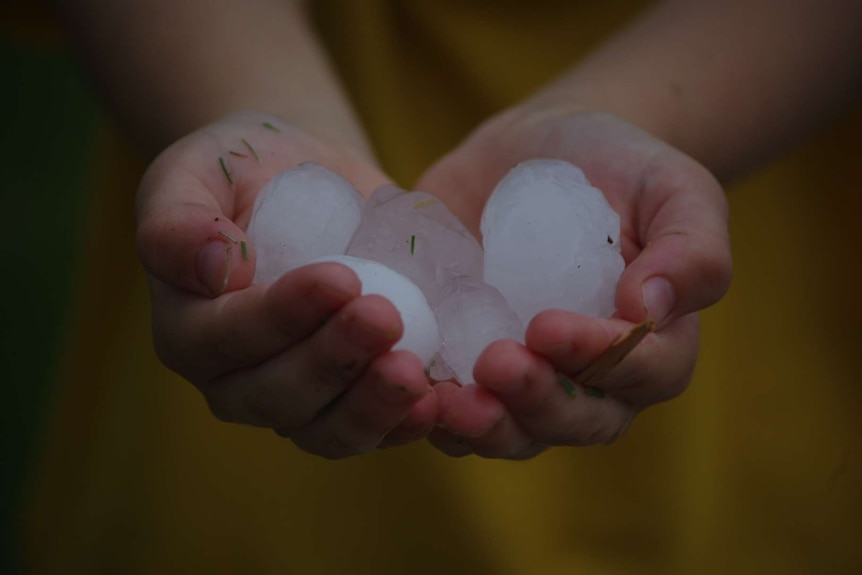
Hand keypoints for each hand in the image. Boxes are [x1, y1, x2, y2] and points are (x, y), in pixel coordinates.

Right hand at [136, 111, 437, 457]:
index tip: (339, 278)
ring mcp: (299, 400)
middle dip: (334, 362)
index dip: (282, 316)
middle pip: (280, 396)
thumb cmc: (240, 173)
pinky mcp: (351, 398)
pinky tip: (439, 399)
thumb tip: (212, 270)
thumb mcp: (194, 174)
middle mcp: (238, 381)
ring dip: (372, 407)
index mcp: (190, 332)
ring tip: (414, 373)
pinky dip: (406, 423)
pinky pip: (375, 429)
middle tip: (385, 318)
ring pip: (327, 430)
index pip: (228, 338)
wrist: (306, 185)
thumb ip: (177, 221)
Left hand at [415, 105, 731, 457]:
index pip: (640, 373)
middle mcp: (593, 377)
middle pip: (576, 420)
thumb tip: (652, 310)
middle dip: (536, 403)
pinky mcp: (469, 361)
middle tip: (496, 364)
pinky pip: (455, 405)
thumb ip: (691, 247)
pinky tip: (405, 385)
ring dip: (483, 426)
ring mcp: (528, 375)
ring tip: (447, 401)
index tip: (547, 326)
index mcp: (653, 344)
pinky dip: (430, 408)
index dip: (598, 360)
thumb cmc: (619, 167)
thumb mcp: (672, 186)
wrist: (538, 150)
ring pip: (514, 431)